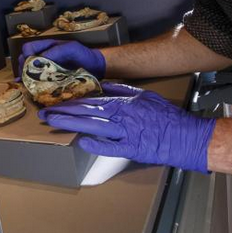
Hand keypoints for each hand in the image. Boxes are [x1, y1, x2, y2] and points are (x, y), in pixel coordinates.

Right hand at [16, 39, 105, 80]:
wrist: (95, 67)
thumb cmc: (83, 54)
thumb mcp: (71, 48)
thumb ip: (56, 51)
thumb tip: (39, 59)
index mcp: (46, 47)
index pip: (28, 48)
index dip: (26, 55)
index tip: (31, 64)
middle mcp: (43, 58)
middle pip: (24, 61)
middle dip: (24, 68)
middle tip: (28, 76)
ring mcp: (45, 69)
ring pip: (28, 72)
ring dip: (27, 78)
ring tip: (29, 84)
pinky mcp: (49, 80)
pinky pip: (36, 82)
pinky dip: (31, 86)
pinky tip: (29, 89)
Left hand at [37, 82, 216, 172]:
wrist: (187, 136)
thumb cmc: (166, 116)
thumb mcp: (144, 95)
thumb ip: (122, 89)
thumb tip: (103, 84)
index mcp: (124, 102)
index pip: (92, 100)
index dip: (72, 101)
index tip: (56, 102)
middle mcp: (123, 115)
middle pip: (87, 111)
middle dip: (64, 112)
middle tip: (44, 113)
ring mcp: (127, 133)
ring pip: (93, 126)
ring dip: (71, 124)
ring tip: (52, 123)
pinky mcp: (133, 149)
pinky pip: (110, 146)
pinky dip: (95, 144)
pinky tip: (80, 142)